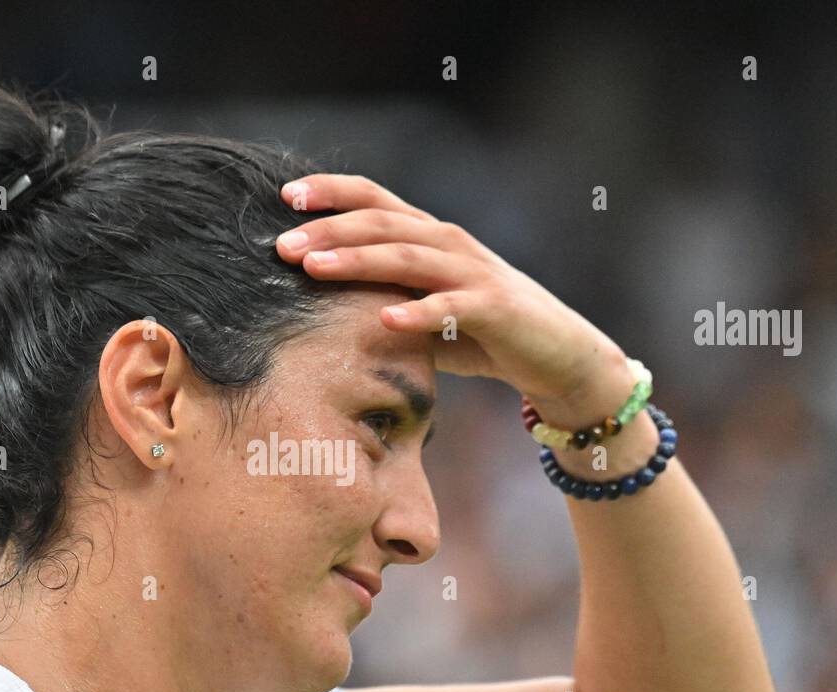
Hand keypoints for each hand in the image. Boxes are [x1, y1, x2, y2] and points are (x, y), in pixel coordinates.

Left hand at [275, 174, 624, 403]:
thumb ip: (378, 297)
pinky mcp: (493, 307)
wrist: (554, 354)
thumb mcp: (420, 310)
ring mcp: (472, 272)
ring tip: (314, 268)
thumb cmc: (479, 333)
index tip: (285, 196)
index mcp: (429, 236)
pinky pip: (450, 307)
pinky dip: (417, 313)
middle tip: (282, 244)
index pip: (375, 200)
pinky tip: (385, 319)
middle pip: (380, 224)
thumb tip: (311, 304)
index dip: (332, 191)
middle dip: (328, 230)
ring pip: (407, 257)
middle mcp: (448, 243)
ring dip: (357, 261)